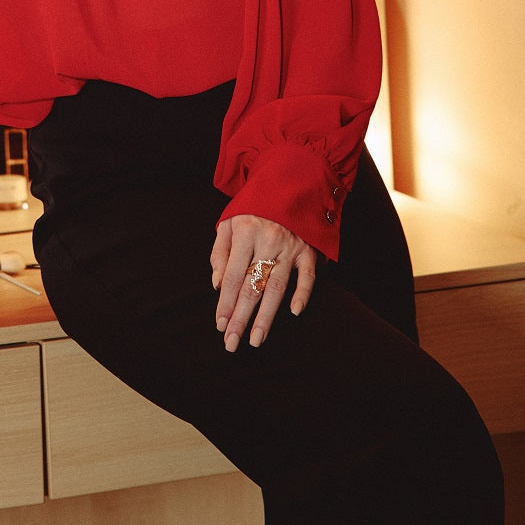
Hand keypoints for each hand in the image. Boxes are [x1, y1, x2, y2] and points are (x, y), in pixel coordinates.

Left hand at [210, 214, 316, 351]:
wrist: (289, 182)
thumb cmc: (254, 207)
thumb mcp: (229, 221)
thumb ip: (220, 252)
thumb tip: (216, 284)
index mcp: (244, 232)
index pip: (232, 276)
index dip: (224, 302)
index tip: (220, 325)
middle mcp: (266, 240)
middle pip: (251, 286)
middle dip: (240, 317)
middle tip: (232, 342)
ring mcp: (289, 246)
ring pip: (276, 287)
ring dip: (266, 316)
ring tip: (256, 339)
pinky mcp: (308, 250)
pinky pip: (307, 276)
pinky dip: (302, 294)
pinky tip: (294, 312)